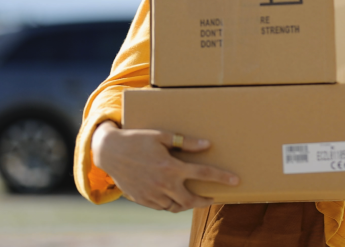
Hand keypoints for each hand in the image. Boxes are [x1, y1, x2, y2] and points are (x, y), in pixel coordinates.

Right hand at [91, 120, 238, 212]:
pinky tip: (175, 197)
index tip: (235, 182)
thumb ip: (186, 142)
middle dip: (205, 200)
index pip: (203, 174)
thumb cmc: (137, 139)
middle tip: (213, 196)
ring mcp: (152, 194)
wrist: (109, 152)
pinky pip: (162, 207)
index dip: (221, 178)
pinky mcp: (142, 199)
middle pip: (191, 200)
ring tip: (195, 198)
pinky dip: (171, 204)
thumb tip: (208, 145)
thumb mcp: (162, 136)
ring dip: (188, 204)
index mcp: (171, 167)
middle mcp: (163, 184)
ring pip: (176, 207)